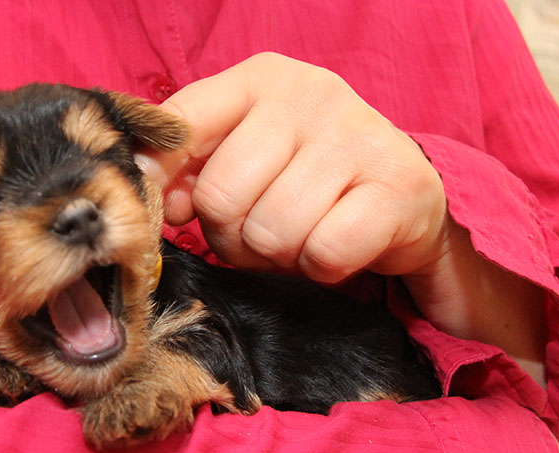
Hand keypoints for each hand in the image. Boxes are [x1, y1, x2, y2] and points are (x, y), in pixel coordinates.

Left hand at [138, 53, 545, 376]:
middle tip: (258, 228)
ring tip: (298, 234)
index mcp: (261, 79)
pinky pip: (322, 252)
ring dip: (277, 254)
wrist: (403, 194)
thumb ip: (192, 164)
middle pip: (220, 196)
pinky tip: (333, 244)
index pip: (180, 126)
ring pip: (270, 232)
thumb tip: (155, 194)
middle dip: (231, 232)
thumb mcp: (246, 153)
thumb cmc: (307, 175)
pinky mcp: (396, 187)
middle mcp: (310, 95)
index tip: (175, 208)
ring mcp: (357, 137)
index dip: (161, 179)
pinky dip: (320, 266)